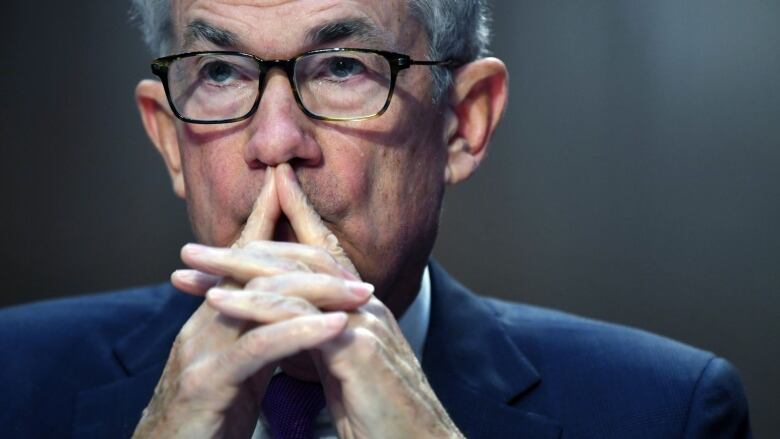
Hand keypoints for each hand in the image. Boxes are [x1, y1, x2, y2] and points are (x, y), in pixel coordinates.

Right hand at [132, 166, 364, 437]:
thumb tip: (289, 316)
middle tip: (350, 255)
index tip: (289, 187)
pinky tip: (334, 326)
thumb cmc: (206, 420)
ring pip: (261, 303)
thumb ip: (257, 338)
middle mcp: (202, 325)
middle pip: (254, 271)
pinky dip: (299, 332)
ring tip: (361, 292)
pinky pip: (258, 347)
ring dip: (316, 292)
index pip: (241, 260)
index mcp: (211, 319)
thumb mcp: (236, 373)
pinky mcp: (205, 382)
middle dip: (301, 252)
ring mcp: (199, 350)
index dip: (264, 221)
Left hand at [168, 164, 462, 437]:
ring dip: (237, 267)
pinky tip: (219, 301)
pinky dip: (254, 305)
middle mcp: (364, 305)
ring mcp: (364, 322)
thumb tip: (293, 327)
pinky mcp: (358, 348)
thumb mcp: (345, 370)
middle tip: (193, 249)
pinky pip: (297, 317)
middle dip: (245, 247)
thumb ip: (323, 340)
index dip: (286, 227)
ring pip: (295, 279)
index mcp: (360, 309)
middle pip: (301, 259)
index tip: (238, 227)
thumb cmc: (381, 418)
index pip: (320, 256)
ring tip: (193, 262)